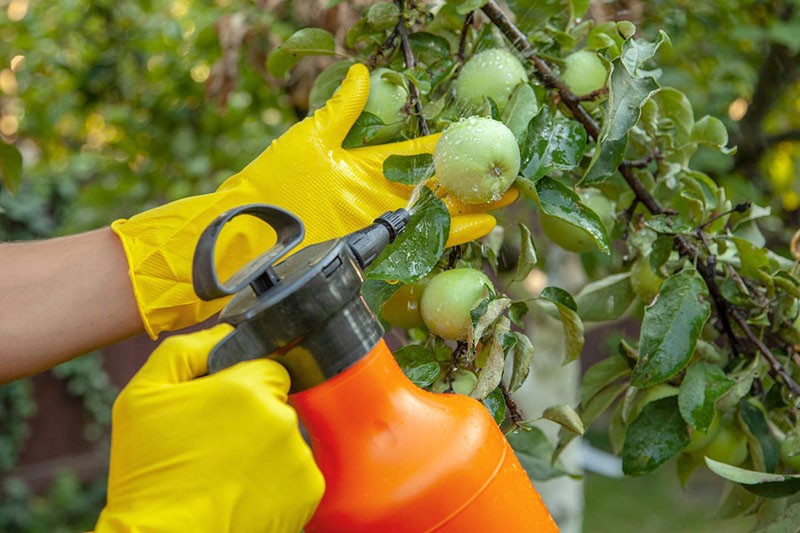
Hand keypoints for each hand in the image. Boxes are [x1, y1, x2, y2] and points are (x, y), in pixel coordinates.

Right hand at [95, 325, 323, 532]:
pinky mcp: (308, 492)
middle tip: (216, 446)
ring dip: (266, 450)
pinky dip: (277, 482)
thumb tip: (224, 331)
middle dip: (253, 418)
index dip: (242, 387)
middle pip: (277, 403)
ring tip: (227, 475)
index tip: (220, 411)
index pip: (267, 369)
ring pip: (287, 439)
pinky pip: (297, 473)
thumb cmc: (148, 472)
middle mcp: (282, 418)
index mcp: (247, 388)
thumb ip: (186, 349)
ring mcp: (299, 457)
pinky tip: (244, 493)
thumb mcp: (143, 396)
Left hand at [112, 63, 515, 336]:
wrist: (248, 231)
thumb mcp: (309, 138)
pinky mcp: (377, 247)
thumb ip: (342, 111)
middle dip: (471, 176)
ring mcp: (381, 222)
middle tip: (507, 166)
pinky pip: (422, 241)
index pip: (417, 150)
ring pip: (438, 212)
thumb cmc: (272, 182)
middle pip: (436, 183)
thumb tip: (363, 72)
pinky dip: (453, 234)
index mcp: (366, 165)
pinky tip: (482, 226)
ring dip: (473, 206)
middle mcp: (380, 195)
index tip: (478, 128)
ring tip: (506, 196)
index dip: (448, 141)